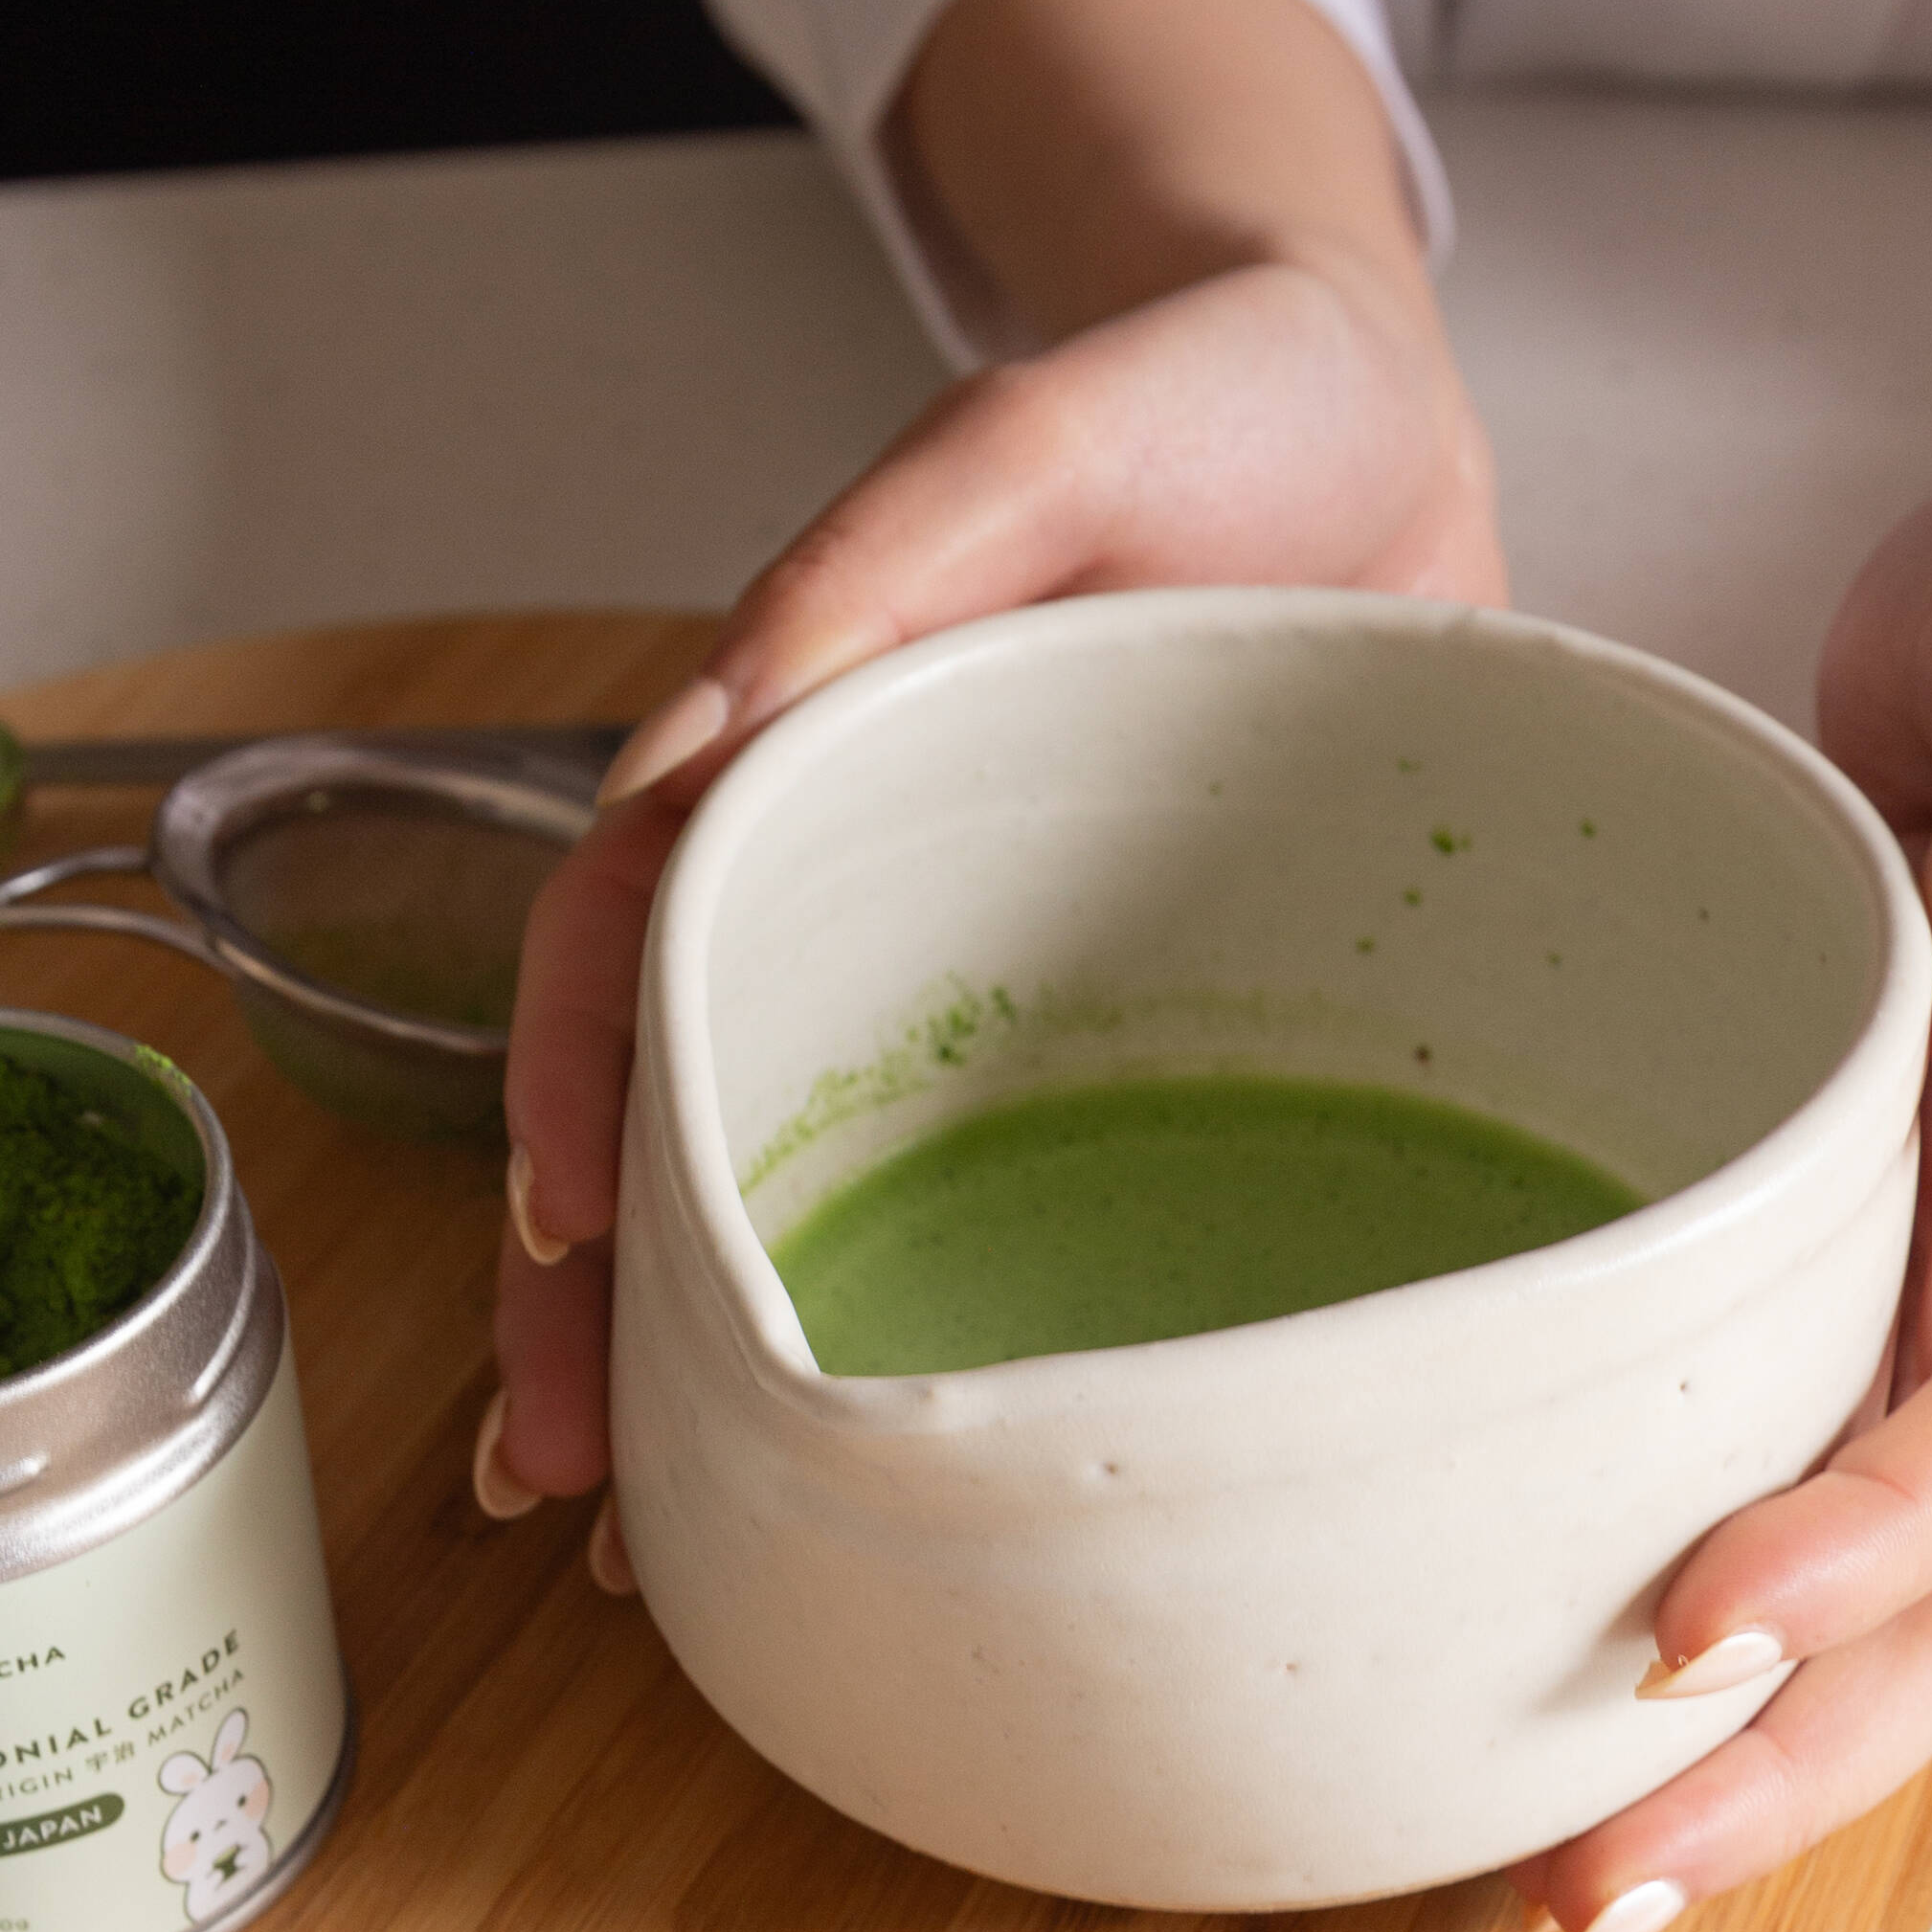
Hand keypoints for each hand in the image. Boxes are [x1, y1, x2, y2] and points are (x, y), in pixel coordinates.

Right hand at [483, 248, 1504, 1526]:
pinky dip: (904, 1316)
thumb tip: (727, 713)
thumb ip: (898, 539)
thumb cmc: (1220, 393)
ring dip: (706, 1353)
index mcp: (809, 735)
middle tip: (548, 1478)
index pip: (631, 927)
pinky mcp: (1099, 1018)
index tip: (564, 1248)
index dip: (574, 1086)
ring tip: (655, 1539)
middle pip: (672, 1096)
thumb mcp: (1051, 425)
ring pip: (795, 1169)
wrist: (1383, 413)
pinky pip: (977, 1175)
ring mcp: (971, 961)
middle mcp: (860, 872)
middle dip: (588, 1299)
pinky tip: (879, 1464)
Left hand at [1511, 473, 1931, 1931]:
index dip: (1861, 1546)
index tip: (1688, 1634)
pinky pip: (1827, 1532)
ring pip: (1915, 1619)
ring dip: (1759, 1776)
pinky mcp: (1869, 1314)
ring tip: (1567, 1900)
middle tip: (1586, 1894)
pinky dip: (1728, 1674)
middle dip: (1792, 1765)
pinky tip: (1572, 1749)